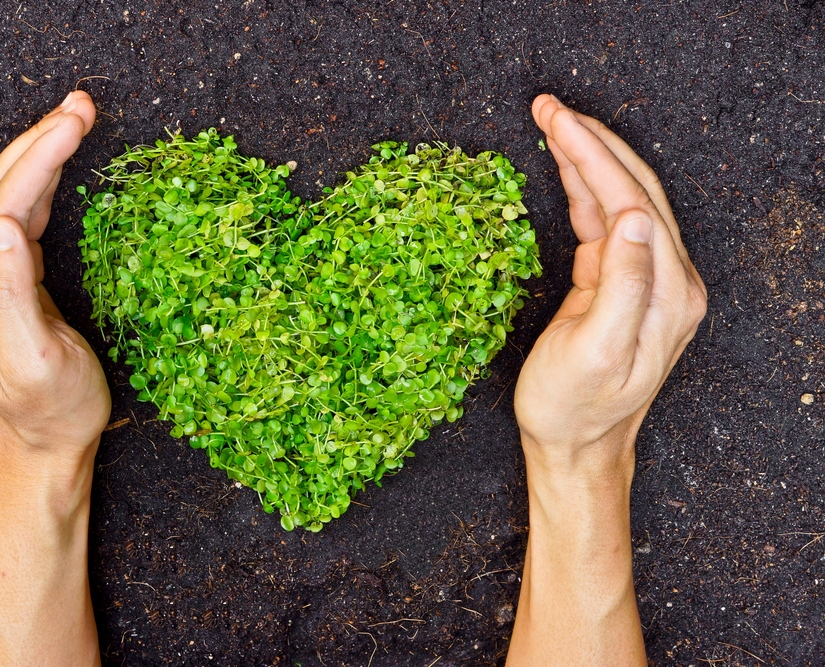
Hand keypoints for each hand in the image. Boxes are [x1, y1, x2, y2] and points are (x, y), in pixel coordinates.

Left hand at [0, 91, 105, 666]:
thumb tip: (6, 225)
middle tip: (82, 106)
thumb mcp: (38, 359)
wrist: (36, 446)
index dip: (40, 156)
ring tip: (75, 122)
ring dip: (37, 155)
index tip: (78, 120)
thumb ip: (13, 293)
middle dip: (38, 141)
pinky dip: (35, 184)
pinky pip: (8, 217)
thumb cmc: (51, 410)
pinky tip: (56, 167)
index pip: (2, 202)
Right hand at [514, 95, 706, 473]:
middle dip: (590, 141)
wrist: (576, 448)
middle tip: (546, 107)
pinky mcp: (619, 285)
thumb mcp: (594, 353)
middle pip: (634, 188)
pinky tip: (565, 168)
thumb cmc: (575, 408)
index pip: (632, 200)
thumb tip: (630, 219)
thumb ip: (621, 286)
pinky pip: (604, 222)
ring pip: (620, 199)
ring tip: (550, 123)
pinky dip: (583, 189)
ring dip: (586, 158)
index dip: (592, 154)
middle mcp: (668, 280)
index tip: (554, 120)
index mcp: (667, 293)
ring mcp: (646, 281)